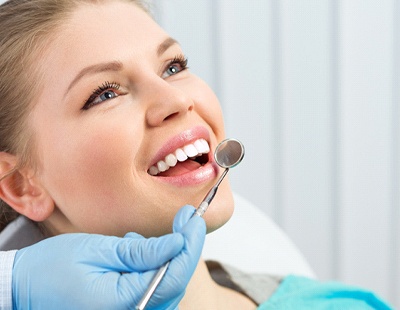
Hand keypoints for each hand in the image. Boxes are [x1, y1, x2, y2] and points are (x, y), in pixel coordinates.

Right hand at [12, 205, 205, 309]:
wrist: (24, 288)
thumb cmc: (52, 269)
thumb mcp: (98, 251)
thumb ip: (141, 253)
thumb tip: (177, 243)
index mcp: (123, 304)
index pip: (174, 275)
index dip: (190, 245)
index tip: (194, 219)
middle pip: (175, 281)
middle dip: (185, 247)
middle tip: (186, 219)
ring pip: (166, 285)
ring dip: (168, 257)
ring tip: (148, 237)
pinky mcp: (125, 308)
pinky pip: (152, 288)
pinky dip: (153, 266)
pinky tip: (136, 251)